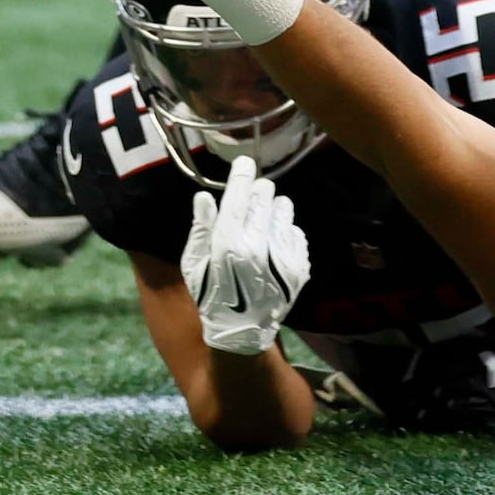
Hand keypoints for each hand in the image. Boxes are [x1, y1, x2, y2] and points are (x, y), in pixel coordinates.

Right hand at [180, 156, 309, 357]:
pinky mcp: (299, 266)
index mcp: (229, 242)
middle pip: (266, 194)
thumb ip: (201, 228)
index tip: (244, 162)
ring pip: (285, 208)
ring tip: (262, 227)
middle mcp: (259, 245)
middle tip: (249, 202)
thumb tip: (205, 196)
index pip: (240, 193)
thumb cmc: (211, 294)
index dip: (242, 173)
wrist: (243, 332)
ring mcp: (282, 255)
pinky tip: (272, 248)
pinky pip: (296, 231)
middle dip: (257, 192)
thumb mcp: (194, 263)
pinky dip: (284, 233)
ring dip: (273, 211)